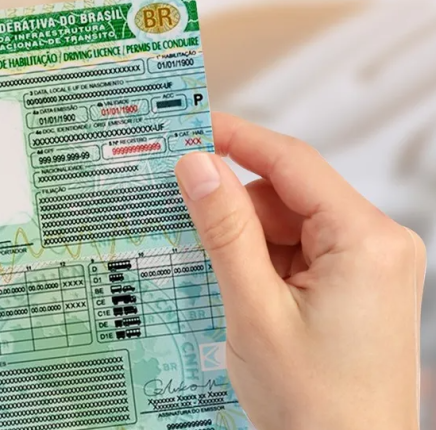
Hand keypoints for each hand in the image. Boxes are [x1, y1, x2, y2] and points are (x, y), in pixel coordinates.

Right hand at [175, 113, 426, 429]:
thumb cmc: (312, 403)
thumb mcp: (254, 309)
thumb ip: (224, 230)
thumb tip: (197, 165)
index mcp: (366, 241)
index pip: (293, 163)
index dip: (238, 139)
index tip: (191, 128)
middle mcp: (377, 244)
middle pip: (288, 196)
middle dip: (234, 209)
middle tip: (180, 220)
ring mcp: (368, 267)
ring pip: (289, 226)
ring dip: (245, 242)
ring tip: (210, 277)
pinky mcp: (355, 288)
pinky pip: (298, 254)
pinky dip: (261, 263)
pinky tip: (233, 290)